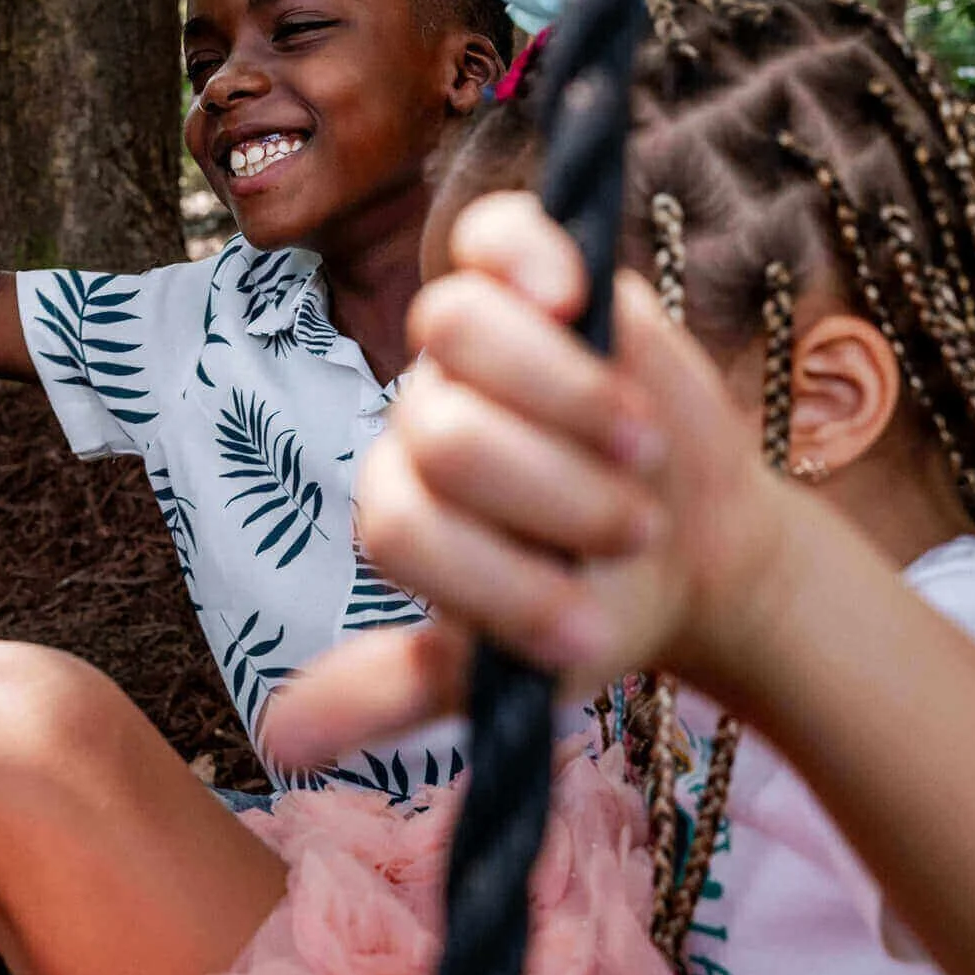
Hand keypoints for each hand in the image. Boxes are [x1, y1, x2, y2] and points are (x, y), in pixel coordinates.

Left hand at [266, 192, 799, 766]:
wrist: (693, 554)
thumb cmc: (596, 608)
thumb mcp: (501, 675)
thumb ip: (395, 693)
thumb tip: (281, 742)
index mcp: (402, 505)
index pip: (401, 527)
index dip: (494, 581)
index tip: (583, 633)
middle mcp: (424, 417)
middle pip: (442, 431)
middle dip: (553, 498)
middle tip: (629, 533)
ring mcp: (478, 343)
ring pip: (457, 329)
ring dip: (567, 399)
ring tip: (640, 452)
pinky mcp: (537, 275)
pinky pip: (496, 232)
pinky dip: (530, 253)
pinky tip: (575, 294)